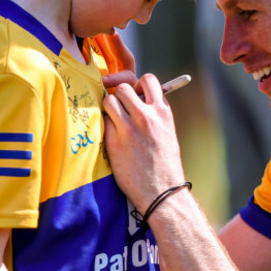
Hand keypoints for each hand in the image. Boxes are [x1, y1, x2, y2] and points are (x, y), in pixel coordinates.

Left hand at [102, 74, 186, 210]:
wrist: (161, 191)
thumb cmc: (165, 164)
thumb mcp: (168, 133)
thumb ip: (155, 114)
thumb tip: (138, 100)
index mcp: (163, 112)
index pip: (148, 80)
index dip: (138, 85)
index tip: (135, 95)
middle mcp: (146, 116)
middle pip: (123, 87)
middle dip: (119, 94)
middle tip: (119, 107)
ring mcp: (129, 128)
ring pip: (109, 100)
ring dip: (109, 108)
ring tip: (114, 121)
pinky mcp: (114, 141)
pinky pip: (103, 121)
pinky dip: (105, 125)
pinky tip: (111, 136)